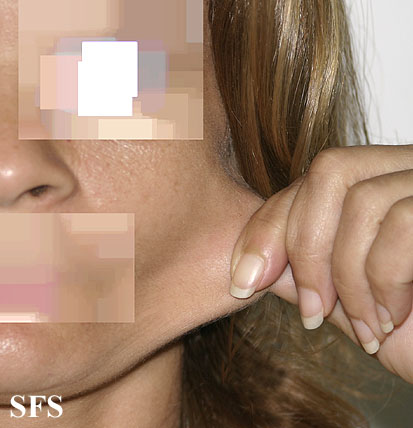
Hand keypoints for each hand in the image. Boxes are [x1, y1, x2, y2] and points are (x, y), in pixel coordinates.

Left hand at [229, 144, 412, 383]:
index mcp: (374, 181)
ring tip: (364, 325)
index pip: (308, 179)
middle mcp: (404, 168)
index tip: (244, 282)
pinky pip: (401, 224)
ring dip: (347, 278)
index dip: (267, 226)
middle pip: (328, 171)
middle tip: (311, 312)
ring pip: (361, 201)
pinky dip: (383, 281)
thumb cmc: (412, 327)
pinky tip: (391, 319)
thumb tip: (248, 260)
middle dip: (303, 248)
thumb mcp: (342, 296)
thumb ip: (298, 269)